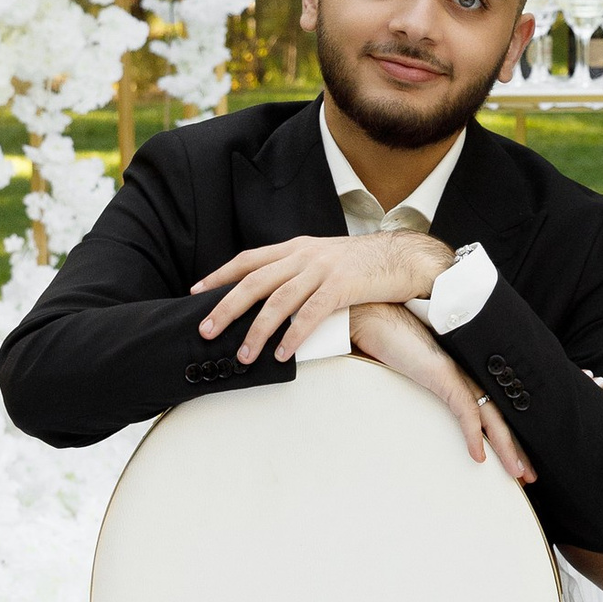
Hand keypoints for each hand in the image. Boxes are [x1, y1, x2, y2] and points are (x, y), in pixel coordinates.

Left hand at [192, 227, 453, 363]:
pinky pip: (310, 314)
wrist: (405, 257)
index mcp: (296, 246)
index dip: (219, 275)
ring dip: (257, 330)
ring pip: (278, 301)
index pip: (248, 259)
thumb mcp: (325, 258)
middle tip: (206, 330)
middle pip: (254, 281)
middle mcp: (303, 255)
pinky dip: (293, 335)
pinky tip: (282, 353)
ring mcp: (322, 269)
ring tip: (243, 354)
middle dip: (226, 307)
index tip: (196, 292)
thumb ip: (298, 271)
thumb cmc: (365, 264)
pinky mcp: (342, 286)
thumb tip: (272, 296)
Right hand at [349, 303, 536, 482]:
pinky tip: (478, 456)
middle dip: (518, 448)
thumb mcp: (418, 371)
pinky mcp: (442, 374)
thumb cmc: (391, 341)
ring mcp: (458, 372)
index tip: (518, 458)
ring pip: (492, 416)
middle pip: (502, 415)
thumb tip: (429, 412)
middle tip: (529, 475)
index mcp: (465, 372)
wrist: (373, 314)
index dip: (510, 434)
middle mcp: (468, 371)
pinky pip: (465, 410)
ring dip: (507, 447)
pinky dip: (474, 435)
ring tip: (517, 472)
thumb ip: (432, 388)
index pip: (496, 407)